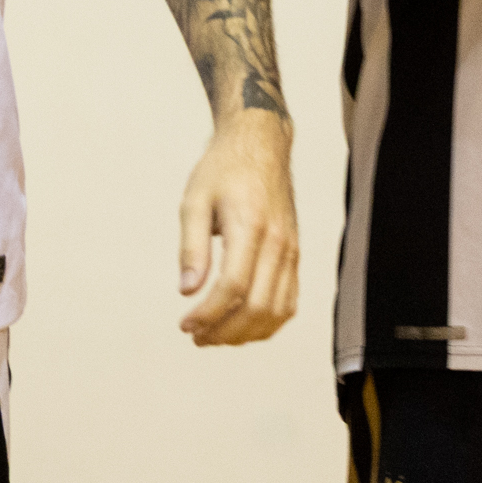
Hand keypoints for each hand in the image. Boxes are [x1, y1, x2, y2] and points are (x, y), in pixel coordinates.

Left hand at [177, 113, 298, 346]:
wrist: (260, 145)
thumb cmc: (222, 170)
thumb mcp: (194, 200)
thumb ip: (191, 247)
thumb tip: (186, 290)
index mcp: (250, 226)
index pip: (233, 287)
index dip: (208, 314)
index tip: (185, 324)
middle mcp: (278, 243)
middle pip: (257, 307)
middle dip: (225, 332)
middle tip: (196, 336)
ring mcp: (291, 251)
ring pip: (278, 311)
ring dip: (246, 333)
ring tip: (215, 336)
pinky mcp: (296, 256)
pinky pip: (289, 302)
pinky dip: (269, 323)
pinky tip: (243, 326)